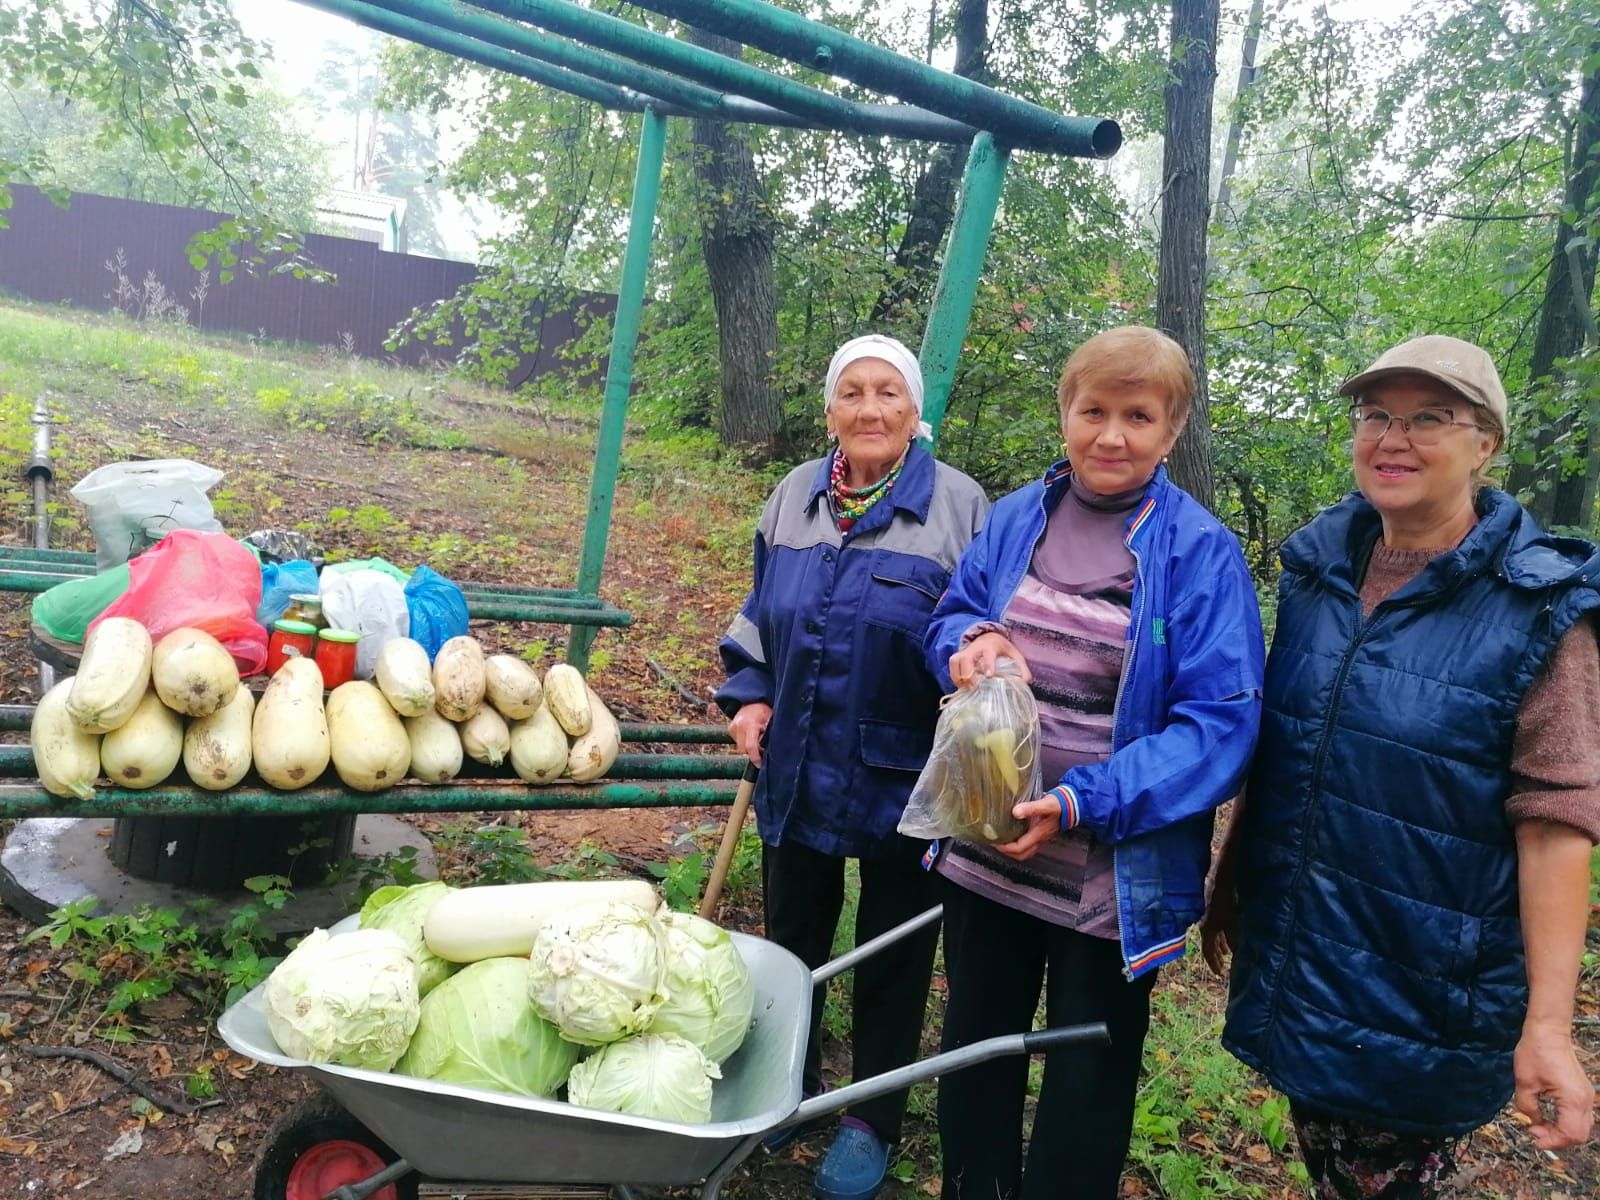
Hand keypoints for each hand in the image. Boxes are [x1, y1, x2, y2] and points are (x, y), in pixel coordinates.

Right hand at [728, 703, 772, 767]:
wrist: (752, 699)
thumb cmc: (765, 709)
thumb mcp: (771, 721)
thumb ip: (769, 734)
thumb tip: (772, 750)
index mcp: (750, 725)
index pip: (750, 747)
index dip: (755, 758)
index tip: (760, 765)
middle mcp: (738, 727)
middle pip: (743, 750)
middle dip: (752, 754)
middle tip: (762, 751)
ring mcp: (732, 728)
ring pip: (740, 747)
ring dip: (748, 748)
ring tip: (757, 739)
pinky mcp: (730, 729)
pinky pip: (738, 742)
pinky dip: (744, 742)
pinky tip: (751, 735)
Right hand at [950, 632, 1031, 688]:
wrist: (988, 637)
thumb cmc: (1001, 649)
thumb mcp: (1014, 654)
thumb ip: (1021, 667)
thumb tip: (1025, 680)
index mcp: (990, 647)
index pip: (988, 655)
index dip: (988, 665)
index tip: (989, 676)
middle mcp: (975, 648)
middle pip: (966, 659)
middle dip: (968, 673)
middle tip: (974, 686)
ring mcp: (964, 652)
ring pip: (955, 661)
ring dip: (958, 676)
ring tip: (966, 688)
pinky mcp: (958, 657)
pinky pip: (952, 666)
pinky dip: (954, 677)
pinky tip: (962, 686)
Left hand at [993, 795, 1061, 860]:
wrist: (1072, 806)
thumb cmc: (1058, 805)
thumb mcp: (1045, 804)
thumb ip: (1031, 808)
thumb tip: (1015, 812)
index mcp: (1038, 835)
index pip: (1019, 848)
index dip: (1005, 847)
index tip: (994, 841)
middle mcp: (1039, 840)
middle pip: (1021, 855)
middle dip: (1007, 852)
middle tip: (995, 843)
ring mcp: (1041, 839)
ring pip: (1025, 852)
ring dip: (1012, 850)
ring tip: (1002, 841)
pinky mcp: (1041, 835)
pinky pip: (1028, 846)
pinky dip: (1018, 844)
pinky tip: (1012, 835)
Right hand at [1199, 882, 1236, 977]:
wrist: (1222, 876)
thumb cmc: (1228, 900)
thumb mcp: (1233, 922)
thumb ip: (1234, 939)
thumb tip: (1236, 954)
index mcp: (1207, 929)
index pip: (1207, 951)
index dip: (1213, 963)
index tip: (1219, 974)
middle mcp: (1205, 923)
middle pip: (1209, 944)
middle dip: (1216, 956)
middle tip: (1222, 967)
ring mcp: (1208, 915)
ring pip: (1213, 934)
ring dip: (1219, 945)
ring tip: (1227, 953)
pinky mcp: (1214, 907)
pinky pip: (1216, 926)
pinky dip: (1222, 934)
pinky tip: (1229, 934)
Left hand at [1513, 1024, 1595, 1150]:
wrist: (1548, 1032)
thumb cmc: (1535, 1054)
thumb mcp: (1524, 1083)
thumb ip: (1528, 1108)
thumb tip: (1533, 1122)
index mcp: (1573, 1100)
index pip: (1570, 1134)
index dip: (1552, 1142)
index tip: (1533, 1138)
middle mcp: (1585, 1101)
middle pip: (1579, 1135)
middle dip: (1557, 1139)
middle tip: (1535, 1133)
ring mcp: (1587, 1096)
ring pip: (1582, 1127)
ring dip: (1563, 1132)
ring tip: (1540, 1126)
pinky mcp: (1583, 1091)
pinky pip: (1580, 1116)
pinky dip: (1567, 1123)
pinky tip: (1549, 1118)